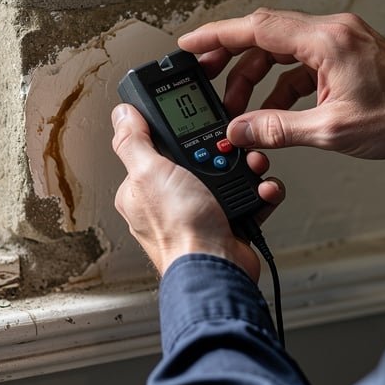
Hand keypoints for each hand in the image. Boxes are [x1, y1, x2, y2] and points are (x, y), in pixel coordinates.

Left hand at [111, 104, 284, 278]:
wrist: (217, 269)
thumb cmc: (180, 230)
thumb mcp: (149, 173)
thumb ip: (132, 141)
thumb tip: (122, 115)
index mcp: (141, 189)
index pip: (155, 149)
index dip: (176, 134)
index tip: (195, 125)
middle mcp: (169, 202)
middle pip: (197, 159)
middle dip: (221, 151)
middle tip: (231, 147)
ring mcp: (199, 213)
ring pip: (227, 176)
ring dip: (246, 168)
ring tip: (253, 166)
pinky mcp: (227, 224)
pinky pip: (247, 198)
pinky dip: (259, 193)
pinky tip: (263, 189)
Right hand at [179, 8, 384, 159]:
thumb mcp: (332, 130)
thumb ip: (279, 129)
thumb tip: (240, 130)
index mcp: (326, 42)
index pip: (257, 29)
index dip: (217, 36)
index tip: (189, 45)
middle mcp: (330, 32)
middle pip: (263, 36)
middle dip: (230, 60)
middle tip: (204, 80)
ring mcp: (337, 40)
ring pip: (279, 50)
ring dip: (255, 78)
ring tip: (239, 109)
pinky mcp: (343, 53)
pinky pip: (298, 63)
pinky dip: (280, 84)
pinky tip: (272, 111)